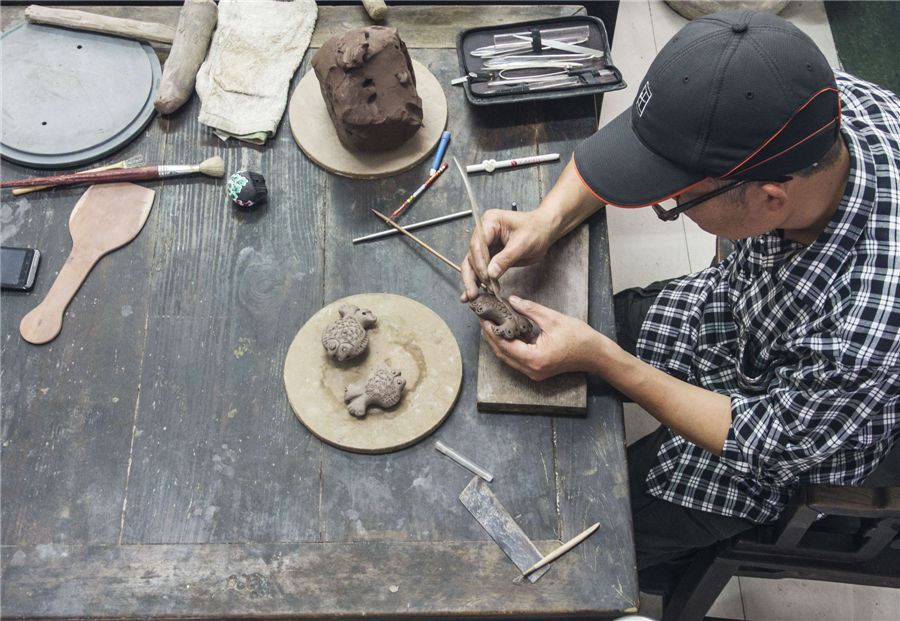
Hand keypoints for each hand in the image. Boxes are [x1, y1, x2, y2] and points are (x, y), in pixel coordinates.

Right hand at [459, 209, 554, 301]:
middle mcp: (484, 232)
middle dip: (472, 275)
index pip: (478, 244)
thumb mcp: (523, 243)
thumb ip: (506, 258)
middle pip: (472, 255)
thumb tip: (491, 273)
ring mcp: (486, 243)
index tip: (486, 277)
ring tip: (471, 295)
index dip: (480, 262)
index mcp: (490, 222)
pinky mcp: (490, 254)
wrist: (545, 230)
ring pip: (473, 264)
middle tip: (472, 292)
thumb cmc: (536, 229)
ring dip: (472, 280)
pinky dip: (479, 280)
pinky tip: (476, 291)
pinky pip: (482, 268)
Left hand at [479, 296, 604, 380]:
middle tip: (483, 318)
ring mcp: (534, 372)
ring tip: (491, 323)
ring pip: (508, 357)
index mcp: (534, 358)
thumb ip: (530, 309)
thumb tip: (512, 300)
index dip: (491, 330)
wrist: (595, 354)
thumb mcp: (552, 318)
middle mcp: (532, 369)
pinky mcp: (537, 370)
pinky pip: (517, 358)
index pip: (504, 344)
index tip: (483, 316)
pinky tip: (506, 332)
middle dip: (491, 335)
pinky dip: (510, 346)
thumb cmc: (579, 338)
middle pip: (503, 353)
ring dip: (499, 341)